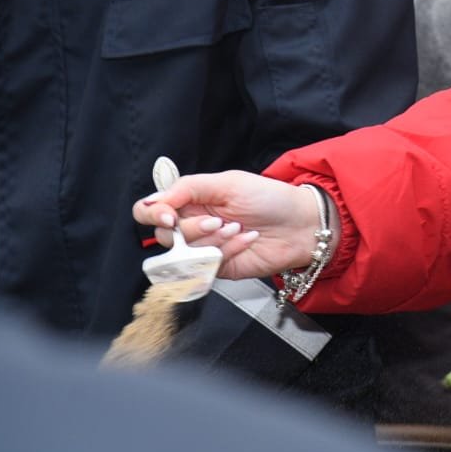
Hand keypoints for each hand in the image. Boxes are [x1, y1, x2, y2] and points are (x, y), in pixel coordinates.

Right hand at [132, 171, 323, 280]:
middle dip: (192, 229)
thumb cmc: (270, 198)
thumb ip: (188, 188)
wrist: (301, 224)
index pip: (149, 210)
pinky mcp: (218, 268)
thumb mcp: (228, 183)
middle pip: (164, 236)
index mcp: (190, 201)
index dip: (153, 214)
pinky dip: (228, 252)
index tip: (169, 216)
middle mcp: (192, 226)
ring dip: (213, 241)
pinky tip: (247, 240)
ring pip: (184, 255)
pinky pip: (207, 268)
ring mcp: (204, 249)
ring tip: (238, 228)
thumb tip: (154, 200)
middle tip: (220, 221)